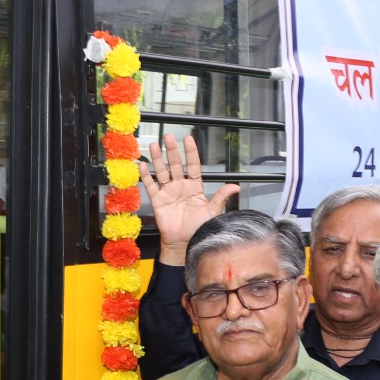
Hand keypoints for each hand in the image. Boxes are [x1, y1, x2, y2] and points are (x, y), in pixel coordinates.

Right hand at [138, 134, 238, 265]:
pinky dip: (146, 176)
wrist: (185, 243)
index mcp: (195, 187)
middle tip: (168, 136)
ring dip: (158, 158)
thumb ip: (221, 197)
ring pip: (162, 171)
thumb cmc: (199, 228)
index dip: (190, 152)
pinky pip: (151, 186)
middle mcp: (181, 186)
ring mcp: (168, 192)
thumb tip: (236, 186)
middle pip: (175, 164)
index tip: (188, 139)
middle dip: (172, 150)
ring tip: (154, 145)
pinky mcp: (158, 201)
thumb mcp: (212, 211)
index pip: (193, 165)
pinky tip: (143, 165)